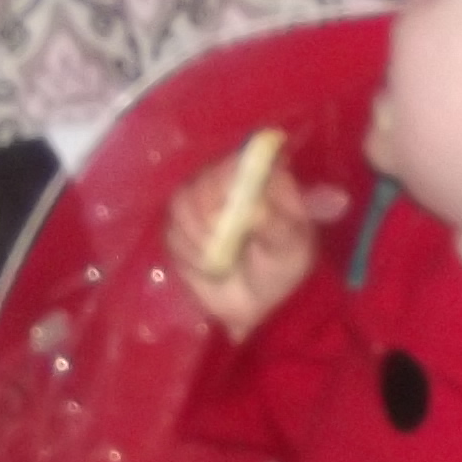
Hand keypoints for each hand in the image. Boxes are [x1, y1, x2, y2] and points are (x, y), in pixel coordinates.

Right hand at [165, 138, 337, 338]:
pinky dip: (187, 252)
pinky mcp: (180, 224)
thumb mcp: (290, 248)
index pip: (239, 158)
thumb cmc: (281, 265)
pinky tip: (207, 264)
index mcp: (262, 175)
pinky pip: (171, 229)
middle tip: (224, 242)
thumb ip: (275, 225)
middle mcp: (228, 179)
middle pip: (203, 179)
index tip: (234, 212)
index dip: (230, 181)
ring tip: (220, 258)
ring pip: (182, 203)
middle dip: (209, 215)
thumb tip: (253, 209)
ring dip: (198, 237)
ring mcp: (200, 199)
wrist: (257, 302)